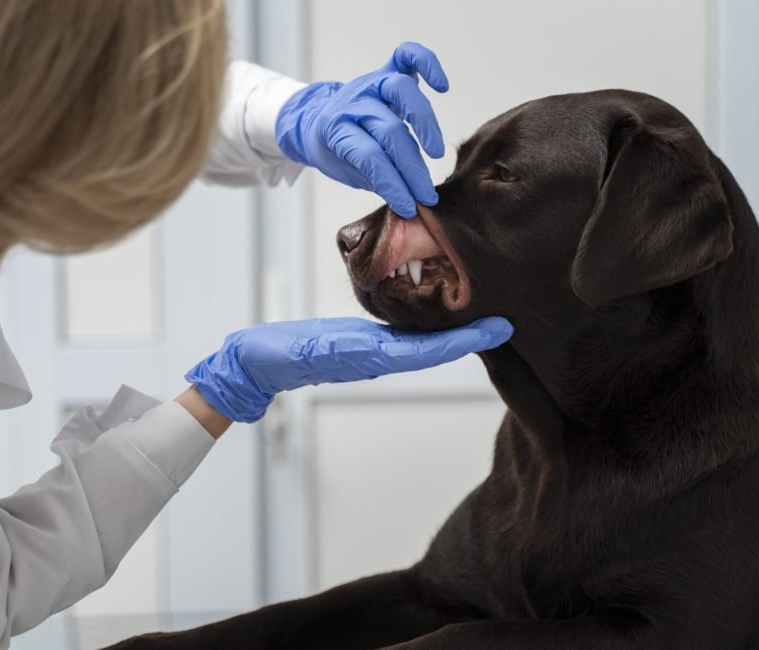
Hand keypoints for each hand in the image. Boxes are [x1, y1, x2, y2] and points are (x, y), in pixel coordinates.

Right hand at [185, 317, 512, 422]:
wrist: (252, 365)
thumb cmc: (274, 356)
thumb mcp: (310, 349)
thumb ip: (341, 350)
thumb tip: (377, 350)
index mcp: (367, 357)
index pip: (427, 350)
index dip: (464, 340)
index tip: (498, 329)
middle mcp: (375, 356)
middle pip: (433, 348)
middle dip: (470, 336)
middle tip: (506, 320)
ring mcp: (368, 351)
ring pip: (421, 343)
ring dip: (452, 332)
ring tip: (483, 314)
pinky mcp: (358, 343)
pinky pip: (400, 336)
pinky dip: (425, 327)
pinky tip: (436, 312)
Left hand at [275, 42, 448, 216]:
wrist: (316, 121)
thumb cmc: (336, 151)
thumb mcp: (348, 172)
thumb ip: (377, 180)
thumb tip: (409, 201)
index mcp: (335, 129)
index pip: (369, 158)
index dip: (392, 184)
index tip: (408, 206)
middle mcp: (353, 102)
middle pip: (388, 131)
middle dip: (411, 168)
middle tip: (425, 192)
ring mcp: (370, 83)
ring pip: (401, 90)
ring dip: (424, 122)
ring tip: (435, 152)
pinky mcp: (386, 70)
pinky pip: (407, 55)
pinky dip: (427, 64)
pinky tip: (442, 86)